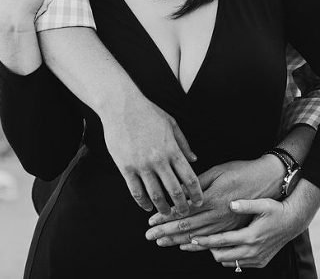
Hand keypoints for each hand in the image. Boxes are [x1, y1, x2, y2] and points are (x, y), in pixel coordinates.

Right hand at [101, 93, 203, 216]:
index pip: (190, 177)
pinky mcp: (126, 167)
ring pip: (155, 195)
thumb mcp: (171, 124)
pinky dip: (142, 202)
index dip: (196, 193)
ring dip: (163, 208)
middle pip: (175, 191)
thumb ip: (183, 144)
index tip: (199, 202)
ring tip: (166, 213)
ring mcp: (141, 165)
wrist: (121, 105)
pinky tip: (147, 206)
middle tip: (185, 214)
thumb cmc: (148, 112)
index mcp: (172, 149)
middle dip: (182, 206)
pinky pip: (136, 191)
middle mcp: (159, 160)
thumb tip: (194, 160)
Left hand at [145, 156, 282, 246]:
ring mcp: (226, 224)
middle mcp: (218, 215)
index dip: (165, 218)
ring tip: (161, 243)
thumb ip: (197, 182)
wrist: (268, 180)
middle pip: (186, 227)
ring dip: (177, 240)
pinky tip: (185, 247)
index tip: (151, 222)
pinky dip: (196, 245)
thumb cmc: (242, 171)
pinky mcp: (233, 229)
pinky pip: (211, 240)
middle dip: (165, 232)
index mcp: (212, 198)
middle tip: (149, 237)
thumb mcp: (218, 171)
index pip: (182, 212)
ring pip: (197, 236)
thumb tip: (178, 190)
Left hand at [181, 181, 319, 269]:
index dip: (205, 241)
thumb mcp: (263, 204)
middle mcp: (253, 250)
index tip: (192, 239)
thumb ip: (246, 204)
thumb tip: (231, 204)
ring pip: (229, 262)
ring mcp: (256, 258)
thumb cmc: (276, 210)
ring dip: (219, 253)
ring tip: (211, 242)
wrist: (293, 222)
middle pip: (222, 256)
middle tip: (198, 240)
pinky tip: (227, 247)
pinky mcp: (260, 262)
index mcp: (250, 236)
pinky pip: (239, 264)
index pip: (222, 241)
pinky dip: (230, 258)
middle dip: (208, 249)